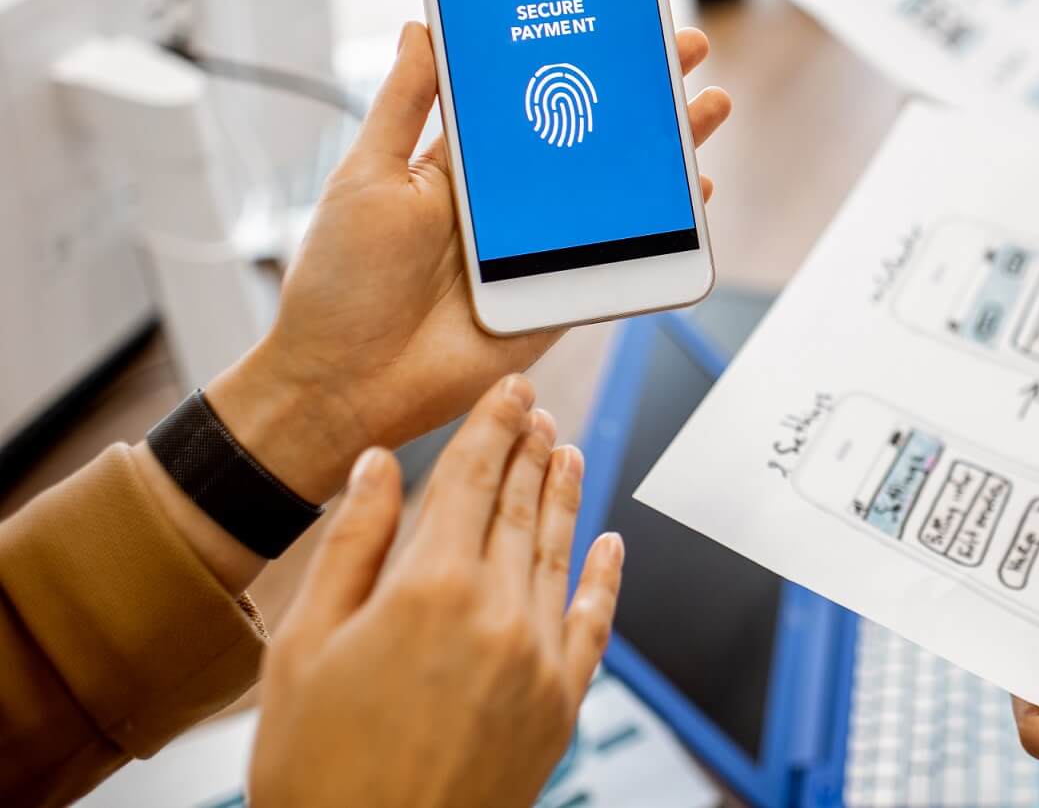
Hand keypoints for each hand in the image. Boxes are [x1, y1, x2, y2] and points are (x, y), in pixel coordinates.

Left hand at [207, 21, 732, 506]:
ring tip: (707, 108)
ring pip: (617, 189)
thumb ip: (402, 103)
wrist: (345, 383)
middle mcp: (507, 202)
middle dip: (641, 91)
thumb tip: (420, 26)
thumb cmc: (339, 284)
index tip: (614, 18)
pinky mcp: (560, 296)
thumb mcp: (365, 174)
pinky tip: (697, 197)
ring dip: (666, 151)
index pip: (533, 95)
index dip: (576, 58)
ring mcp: (539, 248)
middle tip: (683, 49)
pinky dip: (665, 230)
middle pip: (590, 135)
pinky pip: (623, 257)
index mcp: (461, 164)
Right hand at [249, 376, 621, 807]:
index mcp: (429, 587)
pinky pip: (593, 622)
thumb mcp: (306, 646)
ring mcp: (538, 658)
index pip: (471, 479)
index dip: (491, 426)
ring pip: (557, 552)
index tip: (509, 390)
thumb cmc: (318, 771)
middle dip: (528, 449)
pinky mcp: (562, 703)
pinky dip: (605, 577)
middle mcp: (498, 612)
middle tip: (538, 407)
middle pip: (518, 506)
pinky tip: (611, 543)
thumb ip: (352, 544)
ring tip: (568, 450)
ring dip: (564, 495)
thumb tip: (378, 466)